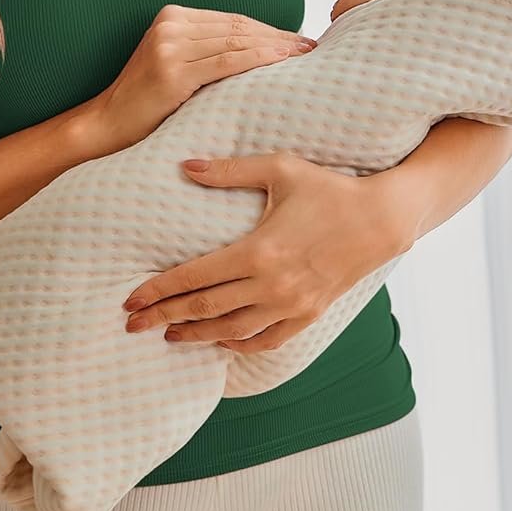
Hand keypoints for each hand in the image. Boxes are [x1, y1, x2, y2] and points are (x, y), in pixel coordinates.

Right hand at [84, 5, 316, 157]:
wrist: (107, 124)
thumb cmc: (146, 101)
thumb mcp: (174, 63)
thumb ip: (205, 50)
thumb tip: (260, 49)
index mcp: (171, 16)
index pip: (233, 20)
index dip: (269, 28)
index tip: (298, 38)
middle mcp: (170, 25)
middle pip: (238, 28)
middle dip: (278, 36)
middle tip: (311, 46)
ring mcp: (169, 46)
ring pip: (236, 42)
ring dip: (275, 47)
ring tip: (303, 55)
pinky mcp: (172, 71)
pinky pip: (226, 62)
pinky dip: (258, 60)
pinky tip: (281, 62)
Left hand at [120, 152, 411, 351]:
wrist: (382, 219)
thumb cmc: (329, 188)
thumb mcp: (279, 168)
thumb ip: (228, 170)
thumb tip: (184, 165)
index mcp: (257, 250)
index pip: (193, 277)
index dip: (157, 291)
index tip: (129, 301)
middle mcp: (271, 285)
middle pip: (204, 309)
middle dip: (163, 318)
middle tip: (132, 326)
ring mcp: (292, 304)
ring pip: (231, 331)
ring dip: (195, 335)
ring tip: (168, 335)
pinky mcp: (309, 314)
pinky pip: (266, 340)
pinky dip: (239, 345)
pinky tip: (220, 342)